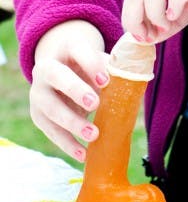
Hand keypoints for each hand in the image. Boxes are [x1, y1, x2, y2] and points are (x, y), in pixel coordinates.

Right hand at [30, 20, 109, 161]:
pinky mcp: (38, 115)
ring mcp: (38, 92)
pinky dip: (67, 143)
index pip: (77, 49)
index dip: (91, 63)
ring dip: (72, 122)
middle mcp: (47, 67)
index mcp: (66, 47)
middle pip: (56, 75)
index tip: (106, 80)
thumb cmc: (89, 67)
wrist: (63, 72)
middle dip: (75, 89)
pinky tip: (83, 153)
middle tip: (95, 104)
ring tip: (93, 134)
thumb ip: (115, 68)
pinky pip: (50, 130)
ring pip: (50, 107)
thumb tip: (136, 79)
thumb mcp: (100, 62)